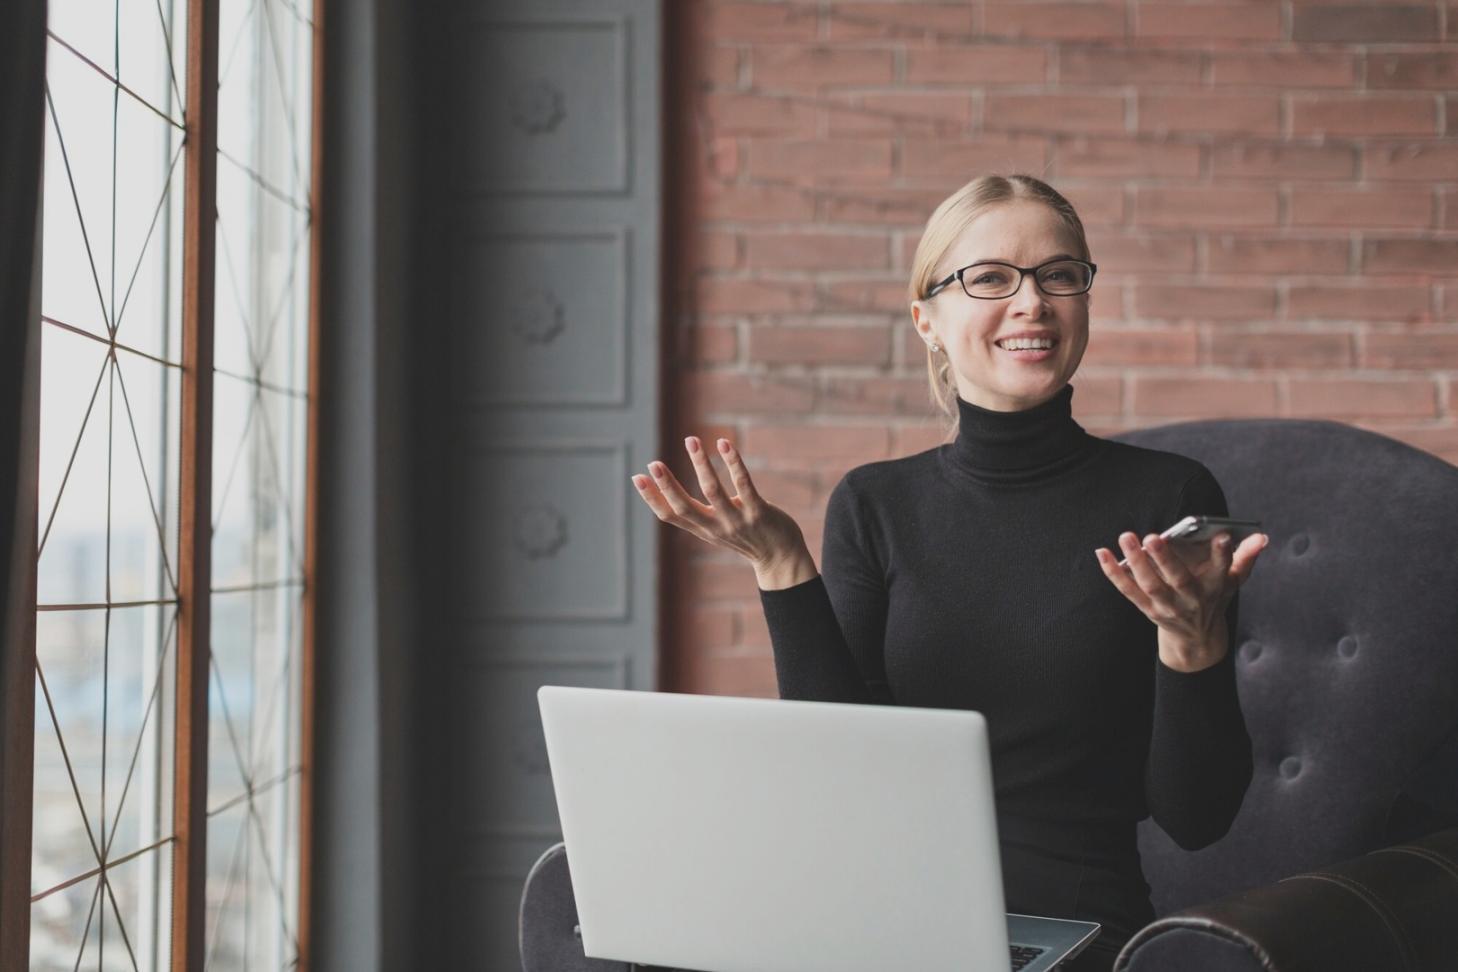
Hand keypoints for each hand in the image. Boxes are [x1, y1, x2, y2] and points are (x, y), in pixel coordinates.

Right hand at [632, 436, 814, 586]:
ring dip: (700, 464)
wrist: (781, 557)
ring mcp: (737, 520)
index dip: (652, 498)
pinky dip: (732, 463)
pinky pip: (743, 485)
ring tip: (691, 440)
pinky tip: (724, 443)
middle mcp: (716, 527)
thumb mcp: (717, 528)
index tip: (637, 478)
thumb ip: (697, 514)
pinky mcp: (759, 512)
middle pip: (685, 507)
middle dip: (667, 485)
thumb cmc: (747, 536)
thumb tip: (673, 493)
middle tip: (653, 463)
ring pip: (713, 491)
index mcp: (703, 529)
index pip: (671, 516)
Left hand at [1094, 530, 1269, 671]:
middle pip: (1179, 580)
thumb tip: (1261, 537)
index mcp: (1215, 589)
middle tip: (1152, 536)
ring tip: (1126, 537)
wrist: (1197, 639)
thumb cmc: (1214, 598)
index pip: (1222, 571)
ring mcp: (1167, 607)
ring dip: (1136, 562)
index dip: (1223, 555)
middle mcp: (1191, 600)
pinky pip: (1128, 591)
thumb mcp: (1234, 581)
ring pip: (1150, 586)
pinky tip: (1102, 553)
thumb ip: (1245, 558)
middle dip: (1166, 559)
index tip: (1222, 536)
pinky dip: (1114, 573)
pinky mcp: (1147, 610)